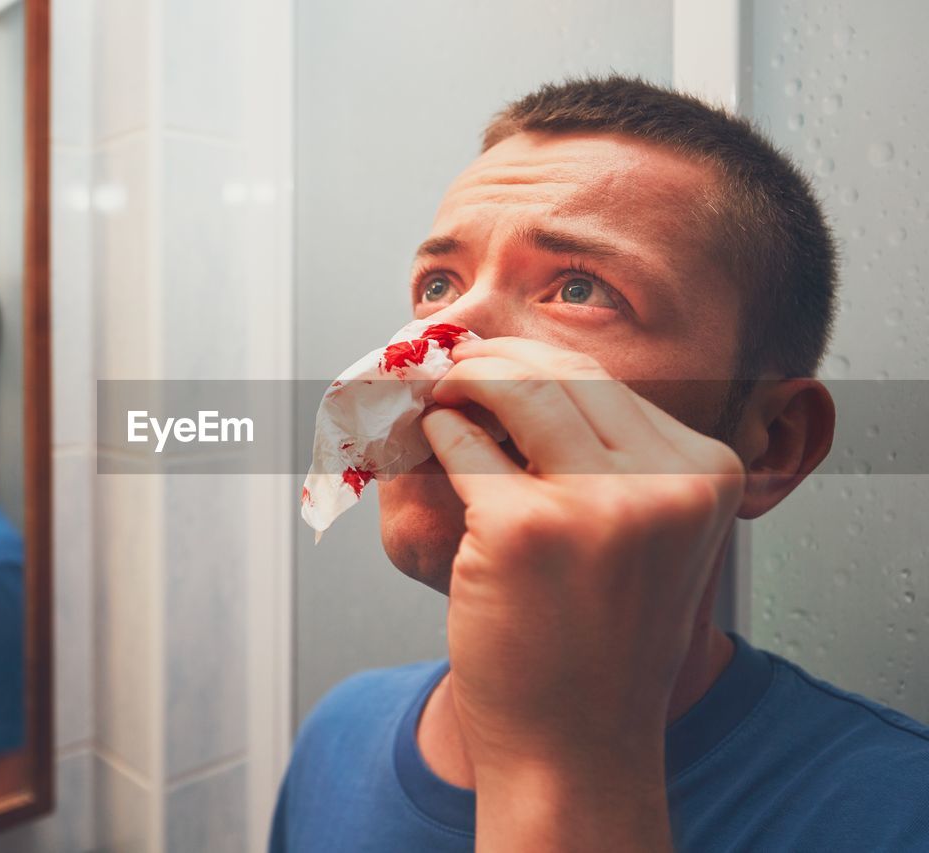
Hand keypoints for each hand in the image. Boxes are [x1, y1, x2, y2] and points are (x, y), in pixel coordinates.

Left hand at [421, 337, 744, 782]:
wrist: (573, 747)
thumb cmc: (595, 641)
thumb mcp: (640, 535)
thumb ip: (607, 455)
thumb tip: (518, 365)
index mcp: (706, 475)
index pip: (607, 379)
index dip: (533, 361)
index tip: (489, 361)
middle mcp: (667, 483)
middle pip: (560, 370)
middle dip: (491, 360)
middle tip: (446, 368)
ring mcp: (597, 505)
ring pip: (511, 389)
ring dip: (459, 385)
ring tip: (433, 398)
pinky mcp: (524, 529)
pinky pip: (460, 445)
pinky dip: (435, 436)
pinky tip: (427, 444)